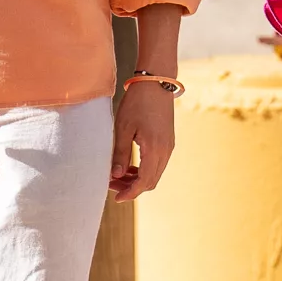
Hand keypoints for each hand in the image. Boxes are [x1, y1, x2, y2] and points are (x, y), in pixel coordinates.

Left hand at [110, 80, 176, 199]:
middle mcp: (166, 151)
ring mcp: (169, 146)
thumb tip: (115, 176)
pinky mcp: (168, 142)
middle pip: (151, 181)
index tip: (116, 198)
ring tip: (118, 176)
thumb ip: (120, 154)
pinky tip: (129, 165)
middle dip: (132, 188)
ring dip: (138, 179)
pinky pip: (157, 164)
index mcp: (154, 148)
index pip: (144, 182)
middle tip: (112, 186)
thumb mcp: (123, 127)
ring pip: (154, 174)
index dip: (130, 193)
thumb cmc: (137, 102)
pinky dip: (144, 169)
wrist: (156, 82)